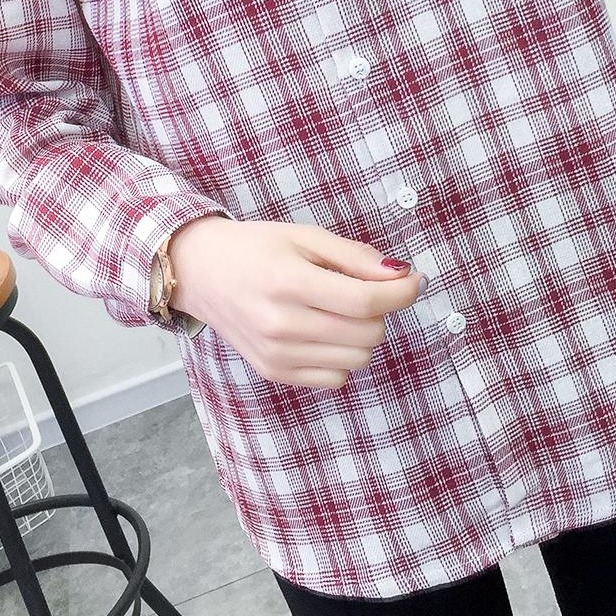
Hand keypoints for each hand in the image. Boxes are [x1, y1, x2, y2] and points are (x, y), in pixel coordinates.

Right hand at [167, 215, 427, 388]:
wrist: (200, 273)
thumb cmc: (255, 248)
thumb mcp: (305, 236)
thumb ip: (354, 256)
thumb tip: (400, 274)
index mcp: (289, 283)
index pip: (365, 302)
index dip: (402, 292)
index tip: (415, 280)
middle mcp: (282, 325)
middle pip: (368, 334)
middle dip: (380, 311)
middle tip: (363, 290)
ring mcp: (277, 355)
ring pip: (358, 359)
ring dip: (363, 334)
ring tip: (339, 311)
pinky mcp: (274, 373)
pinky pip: (337, 379)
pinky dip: (342, 358)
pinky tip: (324, 333)